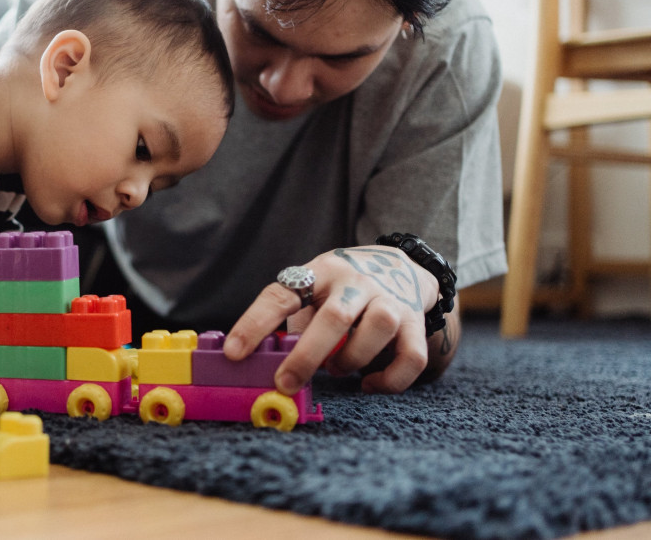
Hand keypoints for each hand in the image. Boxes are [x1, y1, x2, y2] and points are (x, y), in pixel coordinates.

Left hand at [223, 245, 451, 394]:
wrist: (403, 266)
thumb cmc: (343, 288)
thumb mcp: (314, 289)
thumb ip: (295, 322)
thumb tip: (263, 364)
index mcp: (320, 272)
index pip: (281, 295)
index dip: (254, 324)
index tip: (234, 353)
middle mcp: (356, 281)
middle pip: (335, 317)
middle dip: (307, 356)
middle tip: (285, 383)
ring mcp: (391, 299)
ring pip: (378, 329)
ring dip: (351, 359)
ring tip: (336, 369)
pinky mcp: (416, 322)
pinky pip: (411, 356)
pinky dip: (389, 379)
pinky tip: (368, 384)